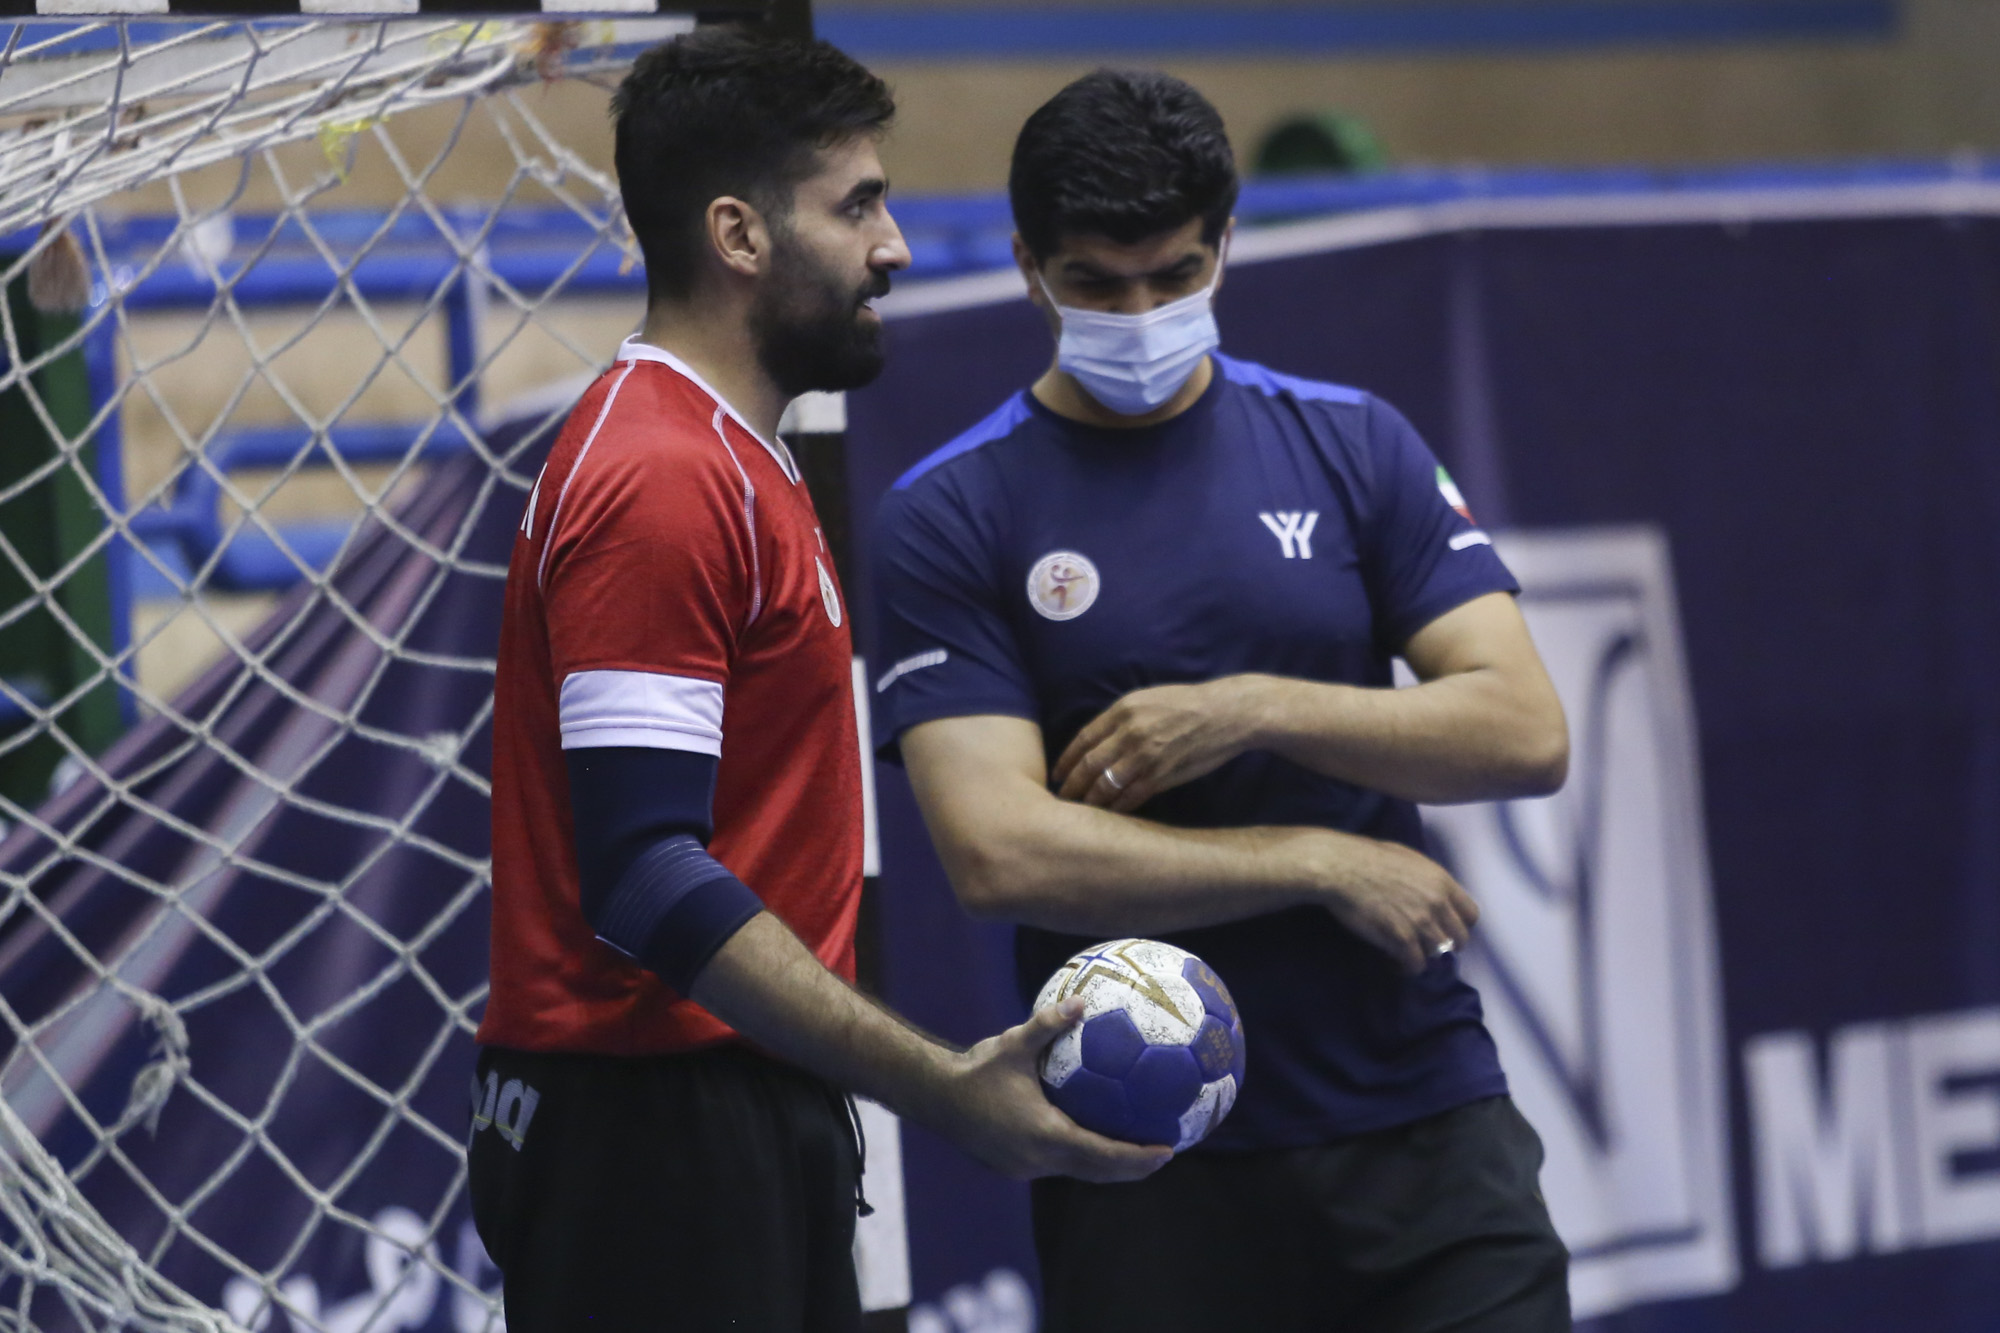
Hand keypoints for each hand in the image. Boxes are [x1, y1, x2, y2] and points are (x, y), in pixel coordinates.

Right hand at [932, 999, 1172, 1182]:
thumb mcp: (1014, 1043)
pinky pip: (1058, 1165)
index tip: (1168, 1150)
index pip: (1103, 1154)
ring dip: (1108, 1166)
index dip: (1138, 1157)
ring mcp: (1026, 1168)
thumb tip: (1081, 1000)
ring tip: (1136, 1152)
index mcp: (1046, 1135)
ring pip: (1078, 1171)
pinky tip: (1090, 1139)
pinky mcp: (1015, 1167)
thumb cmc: (976, 1070)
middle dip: (1133, 1168)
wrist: (935, 1098)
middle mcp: (1039, 1160)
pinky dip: (1082, 1158)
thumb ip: (1049, 1023)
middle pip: (1098, 1173)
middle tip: (1165, 1154)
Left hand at [1052, 677, 1265, 812]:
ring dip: (1090, 801)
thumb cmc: (1185, 704)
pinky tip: (1109, 815)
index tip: (1056, 774)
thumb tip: (1096, 741)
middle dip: (1071, 786)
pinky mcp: (1161, 776)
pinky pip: (1130, 798)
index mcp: (1122, 710)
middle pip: (1088, 765)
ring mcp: (1145, 756)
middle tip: (1061, 799)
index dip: (1066, 759)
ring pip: (1105, 785)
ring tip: (1080, 812)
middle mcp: (1129, 733)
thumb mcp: (1147, 699)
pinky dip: (1117, 808)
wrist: (1224, 714)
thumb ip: (1120, 718)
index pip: (1083, 739)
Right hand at [1316, 835, 1478, 974]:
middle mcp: (1438, 904)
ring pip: (1438, 954)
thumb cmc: (1368, 857)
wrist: (1342, 868)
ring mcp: (1421, 923)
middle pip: (1459, 939)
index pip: (1471, 915)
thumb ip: (1428, 880)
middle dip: (1445, 945)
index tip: (1447, 929)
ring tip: (1406, 954)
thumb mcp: (1409, 859)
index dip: (1460, 925)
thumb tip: (1432, 892)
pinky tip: (1393, 961)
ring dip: (1423, 955)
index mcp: (1442, 882)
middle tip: (1427, 946)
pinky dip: (1406, 967)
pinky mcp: (1401, 939)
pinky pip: (1416, 964)